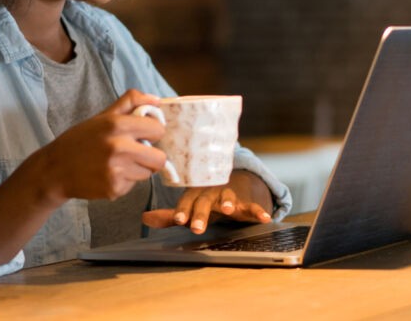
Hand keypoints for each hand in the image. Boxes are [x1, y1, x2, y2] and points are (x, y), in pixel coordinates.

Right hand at [35, 89, 167, 202]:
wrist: (55, 170)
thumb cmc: (80, 140)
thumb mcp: (102, 116)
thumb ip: (130, 103)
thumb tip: (157, 100)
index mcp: (117, 124)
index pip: (158, 130)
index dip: (153, 133)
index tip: (144, 135)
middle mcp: (118, 147)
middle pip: (160, 159)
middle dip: (151, 157)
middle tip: (136, 153)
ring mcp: (116, 170)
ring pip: (147, 173)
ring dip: (137, 169)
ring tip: (117, 163)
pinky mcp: (113, 189)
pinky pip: (133, 185)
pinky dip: (124, 181)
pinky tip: (108, 174)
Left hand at [142, 170, 273, 233]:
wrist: (233, 184)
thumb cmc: (205, 201)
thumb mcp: (189, 208)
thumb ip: (169, 216)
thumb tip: (144, 217)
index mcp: (195, 195)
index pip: (186, 202)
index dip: (181, 210)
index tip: (178, 219)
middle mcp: (211, 193)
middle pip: (205, 202)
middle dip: (201, 214)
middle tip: (197, 227)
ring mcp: (229, 195)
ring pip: (228, 198)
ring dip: (229, 202)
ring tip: (231, 209)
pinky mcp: (246, 202)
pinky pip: (253, 206)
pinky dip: (259, 211)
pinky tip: (266, 217)